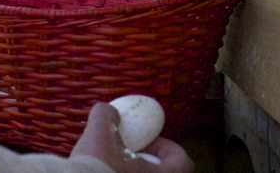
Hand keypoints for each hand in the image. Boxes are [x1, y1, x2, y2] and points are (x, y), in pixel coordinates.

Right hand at [70, 103, 193, 172]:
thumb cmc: (96, 167)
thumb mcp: (99, 132)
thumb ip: (106, 116)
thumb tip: (109, 111)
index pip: (182, 161)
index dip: (166, 147)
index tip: (146, 142)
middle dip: (147, 162)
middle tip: (128, 154)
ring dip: (132, 172)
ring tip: (111, 165)